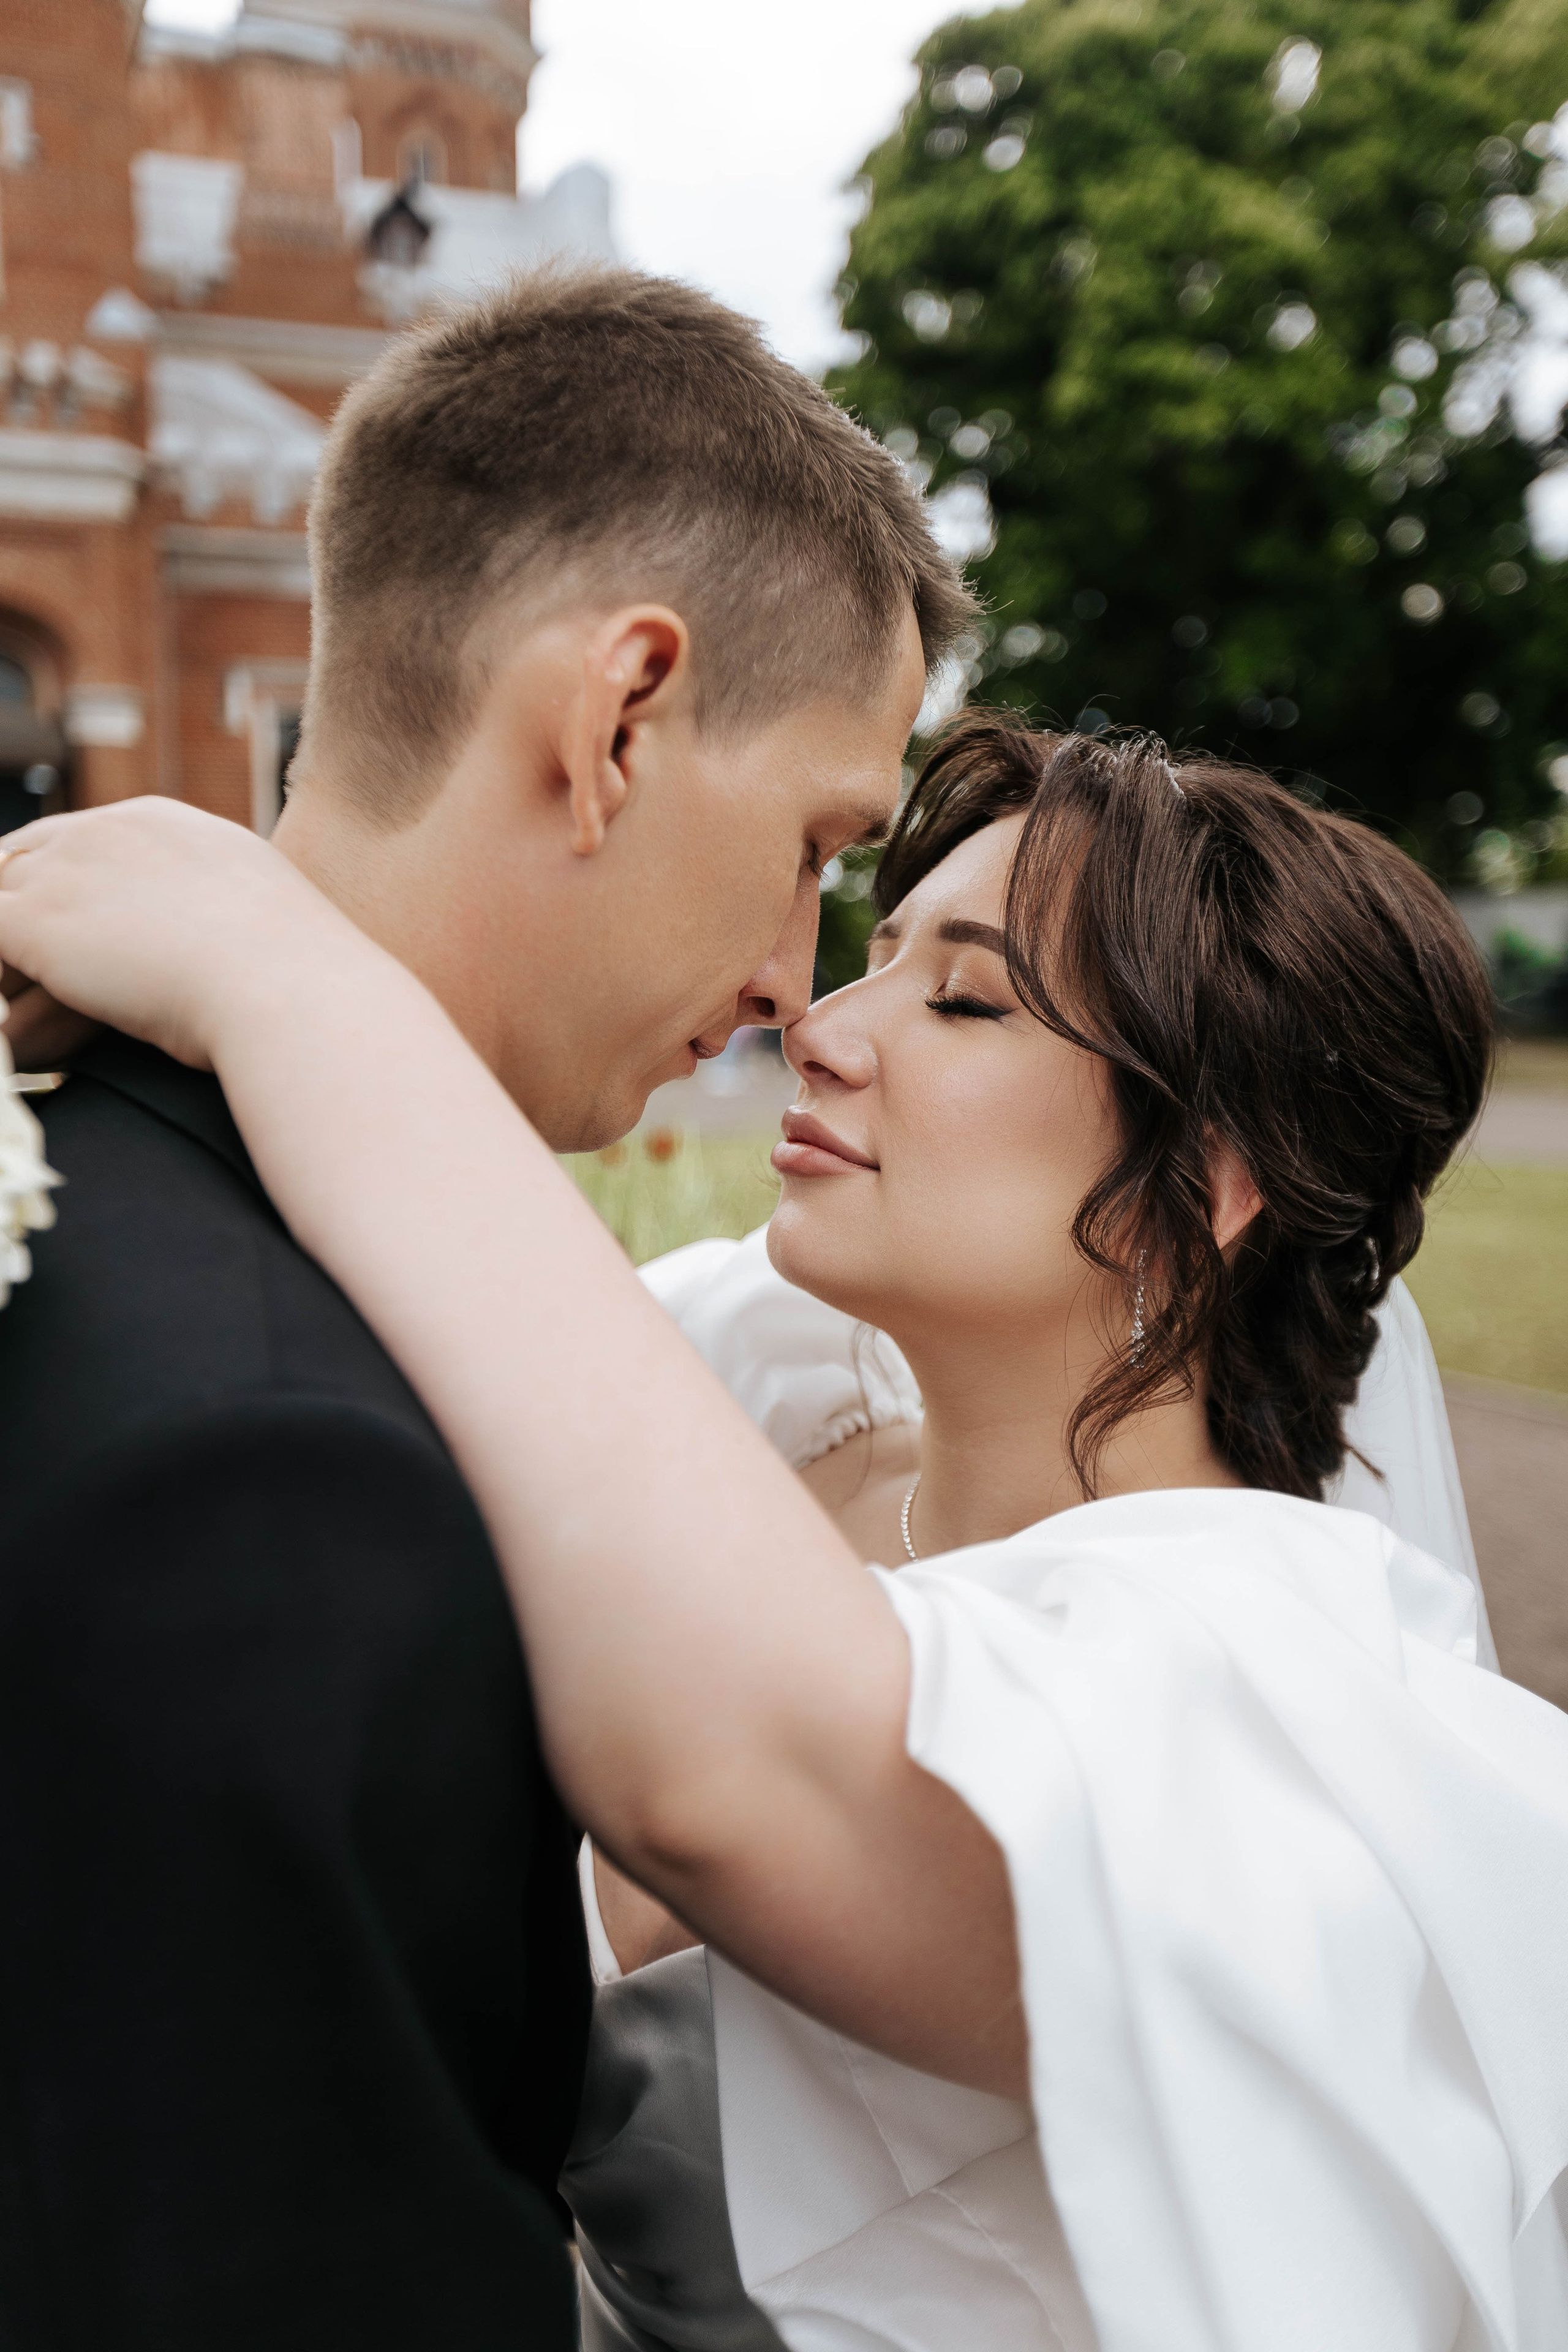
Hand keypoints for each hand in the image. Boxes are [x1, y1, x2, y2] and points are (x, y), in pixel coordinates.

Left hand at [0, 801, 363, 1070]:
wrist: (284, 985)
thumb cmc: (294, 969)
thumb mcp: (259, 905)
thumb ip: (220, 901)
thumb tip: (218, 933)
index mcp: (157, 823)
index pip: (74, 840)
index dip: (59, 885)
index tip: (64, 932)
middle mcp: (101, 833)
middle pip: (20, 860)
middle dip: (21, 913)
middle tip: (28, 974)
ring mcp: (62, 874)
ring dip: (11, 961)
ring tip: (25, 1010)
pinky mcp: (34, 924)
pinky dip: (3, 985)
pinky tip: (18, 1028)